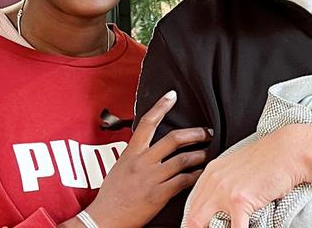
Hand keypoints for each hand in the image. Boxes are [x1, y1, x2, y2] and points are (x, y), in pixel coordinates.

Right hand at [84, 91, 210, 227]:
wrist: (103, 219)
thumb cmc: (111, 195)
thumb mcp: (120, 166)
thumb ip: (136, 155)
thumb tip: (150, 147)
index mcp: (131, 153)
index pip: (148, 122)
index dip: (161, 106)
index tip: (172, 96)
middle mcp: (143, 162)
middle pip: (173, 139)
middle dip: (195, 133)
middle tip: (207, 132)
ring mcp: (152, 178)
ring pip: (183, 159)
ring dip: (199, 155)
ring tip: (208, 153)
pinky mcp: (159, 195)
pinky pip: (183, 181)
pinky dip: (195, 176)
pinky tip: (201, 174)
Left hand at [184, 126, 304, 227]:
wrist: (288, 151)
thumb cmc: (269, 160)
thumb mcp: (237, 167)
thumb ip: (224, 183)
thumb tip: (219, 205)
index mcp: (211, 173)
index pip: (192, 204)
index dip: (192, 222)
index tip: (198, 227)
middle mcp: (214, 181)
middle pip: (192, 217)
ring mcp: (225, 191)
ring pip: (202, 224)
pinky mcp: (240, 200)